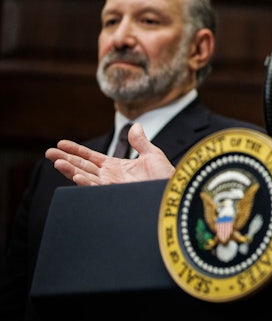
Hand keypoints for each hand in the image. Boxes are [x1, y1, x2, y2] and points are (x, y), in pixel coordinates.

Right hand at [44, 123, 174, 184]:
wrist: (174, 192)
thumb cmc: (166, 177)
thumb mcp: (153, 155)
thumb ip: (140, 142)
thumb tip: (135, 125)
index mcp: (116, 166)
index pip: (91, 157)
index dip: (76, 150)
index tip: (60, 144)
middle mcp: (110, 177)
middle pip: (83, 166)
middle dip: (66, 159)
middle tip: (48, 152)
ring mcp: (112, 186)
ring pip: (86, 177)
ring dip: (71, 170)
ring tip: (57, 162)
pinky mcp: (116, 194)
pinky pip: (98, 188)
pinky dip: (87, 182)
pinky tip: (78, 175)